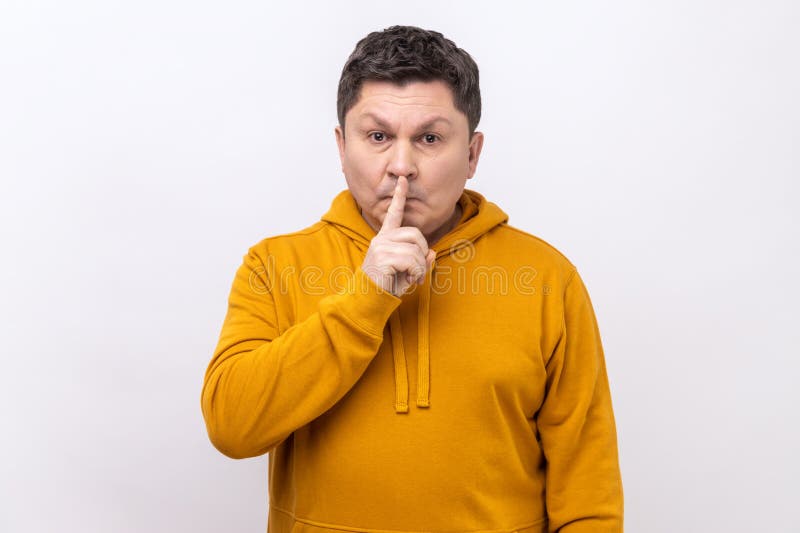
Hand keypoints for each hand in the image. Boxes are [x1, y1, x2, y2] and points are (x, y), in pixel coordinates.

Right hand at [361, 176, 435, 296]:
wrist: (368, 299)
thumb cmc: (386, 286)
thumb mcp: (407, 272)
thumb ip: (420, 261)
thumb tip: (432, 253)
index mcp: (385, 238)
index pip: (394, 213)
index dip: (399, 196)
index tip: (402, 180)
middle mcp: (381, 238)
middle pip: (415, 233)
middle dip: (423, 252)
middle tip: (418, 270)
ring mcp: (381, 246)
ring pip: (416, 248)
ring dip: (420, 267)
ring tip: (412, 278)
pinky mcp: (383, 256)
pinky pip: (412, 260)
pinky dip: (416, 273)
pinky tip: (409, 280)